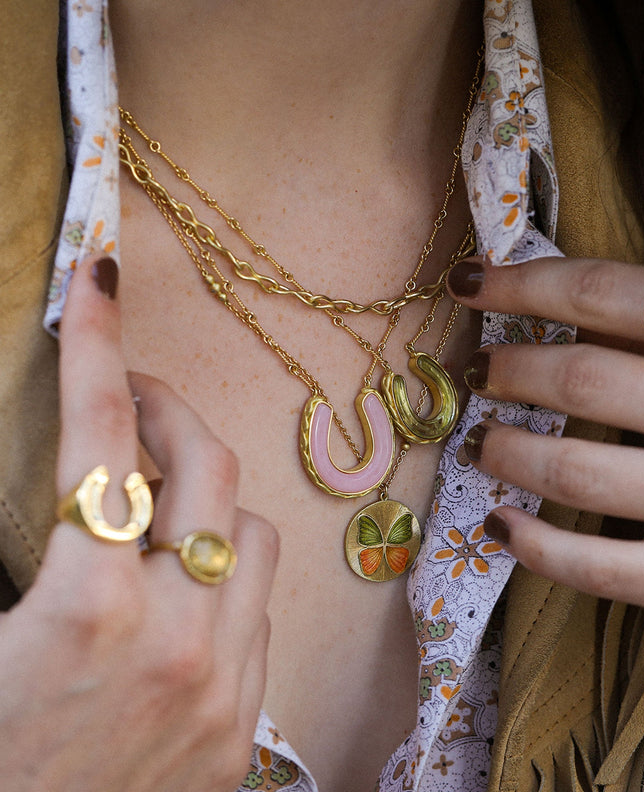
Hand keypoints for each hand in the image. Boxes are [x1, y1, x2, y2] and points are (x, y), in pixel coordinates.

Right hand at [0, 257, 277, 790]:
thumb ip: (6, 531)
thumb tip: (56, 478)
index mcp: (88, 611)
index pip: (101, 438)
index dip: (99, 346)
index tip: (100, 281)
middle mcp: (178, 637)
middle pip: (209, 465)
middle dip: (168, 410)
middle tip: (130, 401)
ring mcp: (225, 682)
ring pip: (252, 532)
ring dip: (207, 500)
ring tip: (156, 504)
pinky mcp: (242, 722)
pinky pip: (258, 607)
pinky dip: (223, 575)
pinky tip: (180, 589)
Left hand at [449, 255, 643, 627]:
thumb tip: (556, 314)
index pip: (602, 290)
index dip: (520, 284)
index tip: (468, 284)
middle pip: (580, 379)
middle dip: (508, 372)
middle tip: (477, 376)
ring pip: (577, 474)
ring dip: (507, 455)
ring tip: (482, 445)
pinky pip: (607, 570)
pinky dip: (537, 549)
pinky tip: (503, 527)